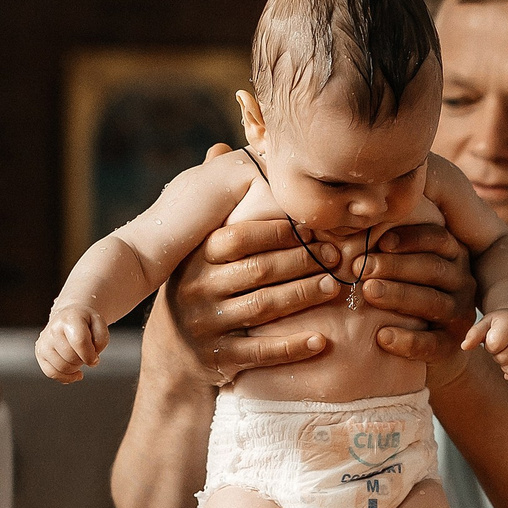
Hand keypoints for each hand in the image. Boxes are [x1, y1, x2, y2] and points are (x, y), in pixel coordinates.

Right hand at [36, 305, 106, 381]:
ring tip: (78, 357)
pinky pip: (51, 373)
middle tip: (85, 353)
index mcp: (69, 319)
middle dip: (83, 360)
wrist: (69, 317)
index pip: (80, 342)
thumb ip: (101, 341)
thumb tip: (91, 360)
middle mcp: (53, 330)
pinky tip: (74, 372)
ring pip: (62, 368)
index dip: (90, 355)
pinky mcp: (40, 353)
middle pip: (71, 358)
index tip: (95, 356)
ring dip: (75, 368)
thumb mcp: (100, 324)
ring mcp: (44, 342)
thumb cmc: (85, 323)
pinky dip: (65, 377)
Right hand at [163, 150, 342, 380]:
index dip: (278, 232)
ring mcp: (207, 326)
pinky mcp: (219, 359)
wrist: (172, 354)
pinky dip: (293, 347)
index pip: (239, 238)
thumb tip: (221, 149)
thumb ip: (214, 205)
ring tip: (334, 286)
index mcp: (196, 259)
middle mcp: (198, 290)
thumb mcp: (195, 249)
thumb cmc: (197, 288)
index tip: (313, 227)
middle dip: (301, 262)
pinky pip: (261, 353)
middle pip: (258, 271)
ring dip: (303, 296)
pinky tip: (322, 340)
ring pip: (263, 308)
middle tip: (335, 256)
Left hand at [365, 222, 478, 351]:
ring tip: (368, 292)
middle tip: (361, 267)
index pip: (438, 239)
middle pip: (433, 269)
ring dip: (399, 295)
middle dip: (395, 266)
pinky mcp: (451, 346)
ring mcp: (460, 315)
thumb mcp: (405, 269)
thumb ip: (390, 249)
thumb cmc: (404, 294)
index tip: (382, 242)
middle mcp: (462, 282)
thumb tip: (358, 227)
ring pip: (433, 302)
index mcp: (453, 256)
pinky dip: (407, 340)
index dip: (411, 238)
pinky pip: (432, 343)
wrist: (427, 349)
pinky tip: (382, 336)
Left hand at [469, 308, 507, 384]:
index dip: (489, 346)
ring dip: (506, 366)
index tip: (492, 339)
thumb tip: (464, 346)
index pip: (495, 345)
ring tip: (507, 354)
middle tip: (501, 347)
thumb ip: (474, 334)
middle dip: (497, 356)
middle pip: (504, 360)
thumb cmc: (499, 324)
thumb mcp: (485, 324)